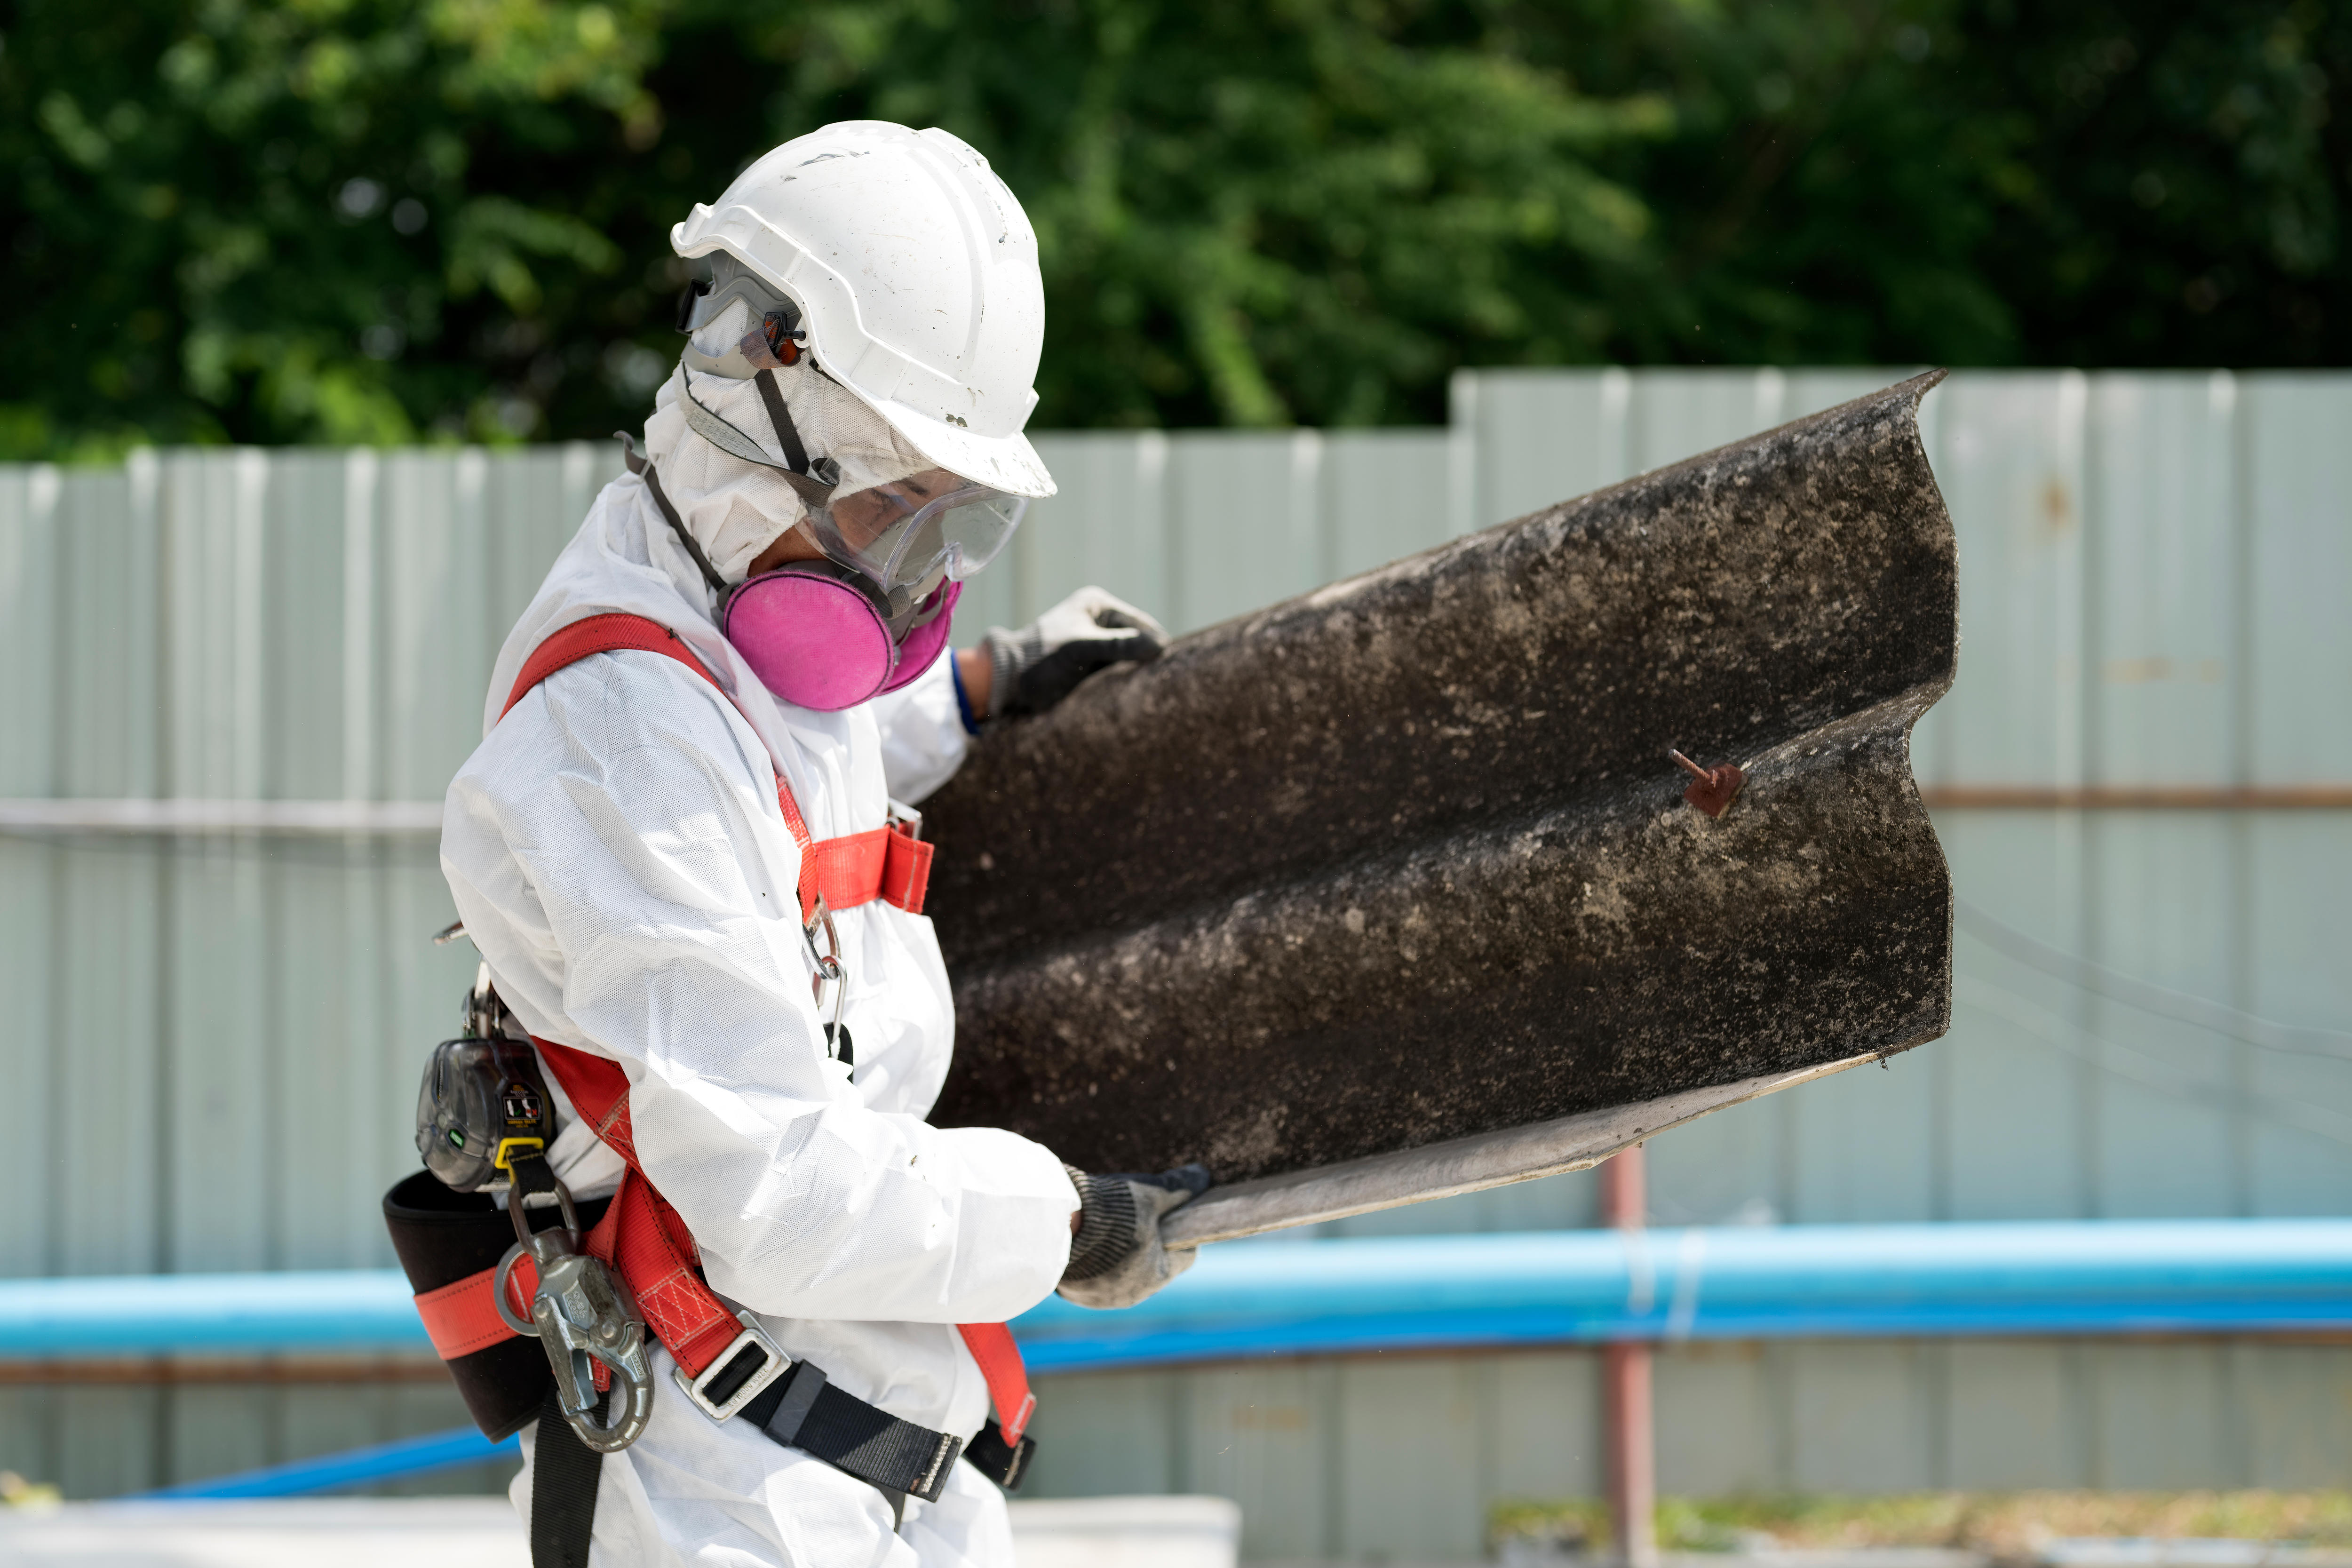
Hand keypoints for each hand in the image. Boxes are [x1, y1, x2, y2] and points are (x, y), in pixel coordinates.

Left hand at [980, 586, 1165, 720]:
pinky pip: (1114, 669)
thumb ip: (1119, 645)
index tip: (1171, 666)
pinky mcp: (1088, 662)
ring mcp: (1093, 641)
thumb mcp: (1082, 650)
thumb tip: (1160, 646)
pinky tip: (1132, 693)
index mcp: (1097, 604)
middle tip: (1163, 680)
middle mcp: (1097, 619)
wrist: (1008, 681)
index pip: (1141, 623)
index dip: (1156, 643)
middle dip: (1146, 658)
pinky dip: (1122, 680)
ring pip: (1127, 656)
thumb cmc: (1040, 660)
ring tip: (1149, 689)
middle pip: (1136, 639)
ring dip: (1135, 671)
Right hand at [1057, 1163, 1212, 1309]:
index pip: (1185, 1255)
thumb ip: (1181, 1186)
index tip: (1170, 1215)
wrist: (1058, 1227)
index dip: (1179, 1232)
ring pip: (1123, 1274)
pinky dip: (1096, 1264)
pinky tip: (1088, 1241)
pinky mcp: (1077, 1295)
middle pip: (1153, 1266)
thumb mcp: (1152, 1193)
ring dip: (1121, 1256)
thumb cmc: (1114, 1212)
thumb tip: (1204, 1176)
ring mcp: (1102, 1298)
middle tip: (1138, 1217)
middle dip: (1149, 1244)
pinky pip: (1095, 1279)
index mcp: (1158, 1274)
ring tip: (1110, 1228)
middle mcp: (1133, 1294)